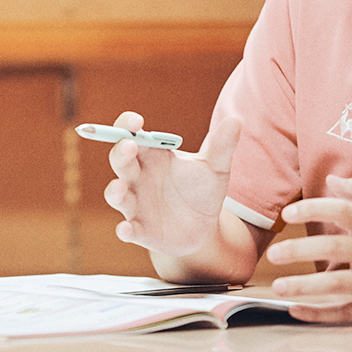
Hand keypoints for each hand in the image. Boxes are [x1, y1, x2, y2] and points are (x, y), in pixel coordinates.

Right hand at [102, 112, 239, 255]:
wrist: (205, 230)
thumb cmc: (203, 192)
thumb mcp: (215, 168)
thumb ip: (222, 146)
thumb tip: (236, 120)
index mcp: (152, 156)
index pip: (132, 134)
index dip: (128, 125)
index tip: (136, 121)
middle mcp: (137, 178)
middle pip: (120, 160)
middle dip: (121, 152)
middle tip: (130, 145)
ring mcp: (136, 205)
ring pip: (117, 195)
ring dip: (115, 191)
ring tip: (120, 187)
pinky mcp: (140, 231)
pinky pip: (127, 230)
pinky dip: (125, 230)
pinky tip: (127, 229)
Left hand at [265, 174, 351, 323]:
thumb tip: (331, 179)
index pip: (345, 212)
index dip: (315, 210)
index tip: (288, 214)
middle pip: (337, 247)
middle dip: (302, 250)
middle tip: (274, 253)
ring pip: (340, 284)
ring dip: (306, 286)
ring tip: (279, 285)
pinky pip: (348, 312)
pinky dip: (321, 313)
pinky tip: (297, 310)